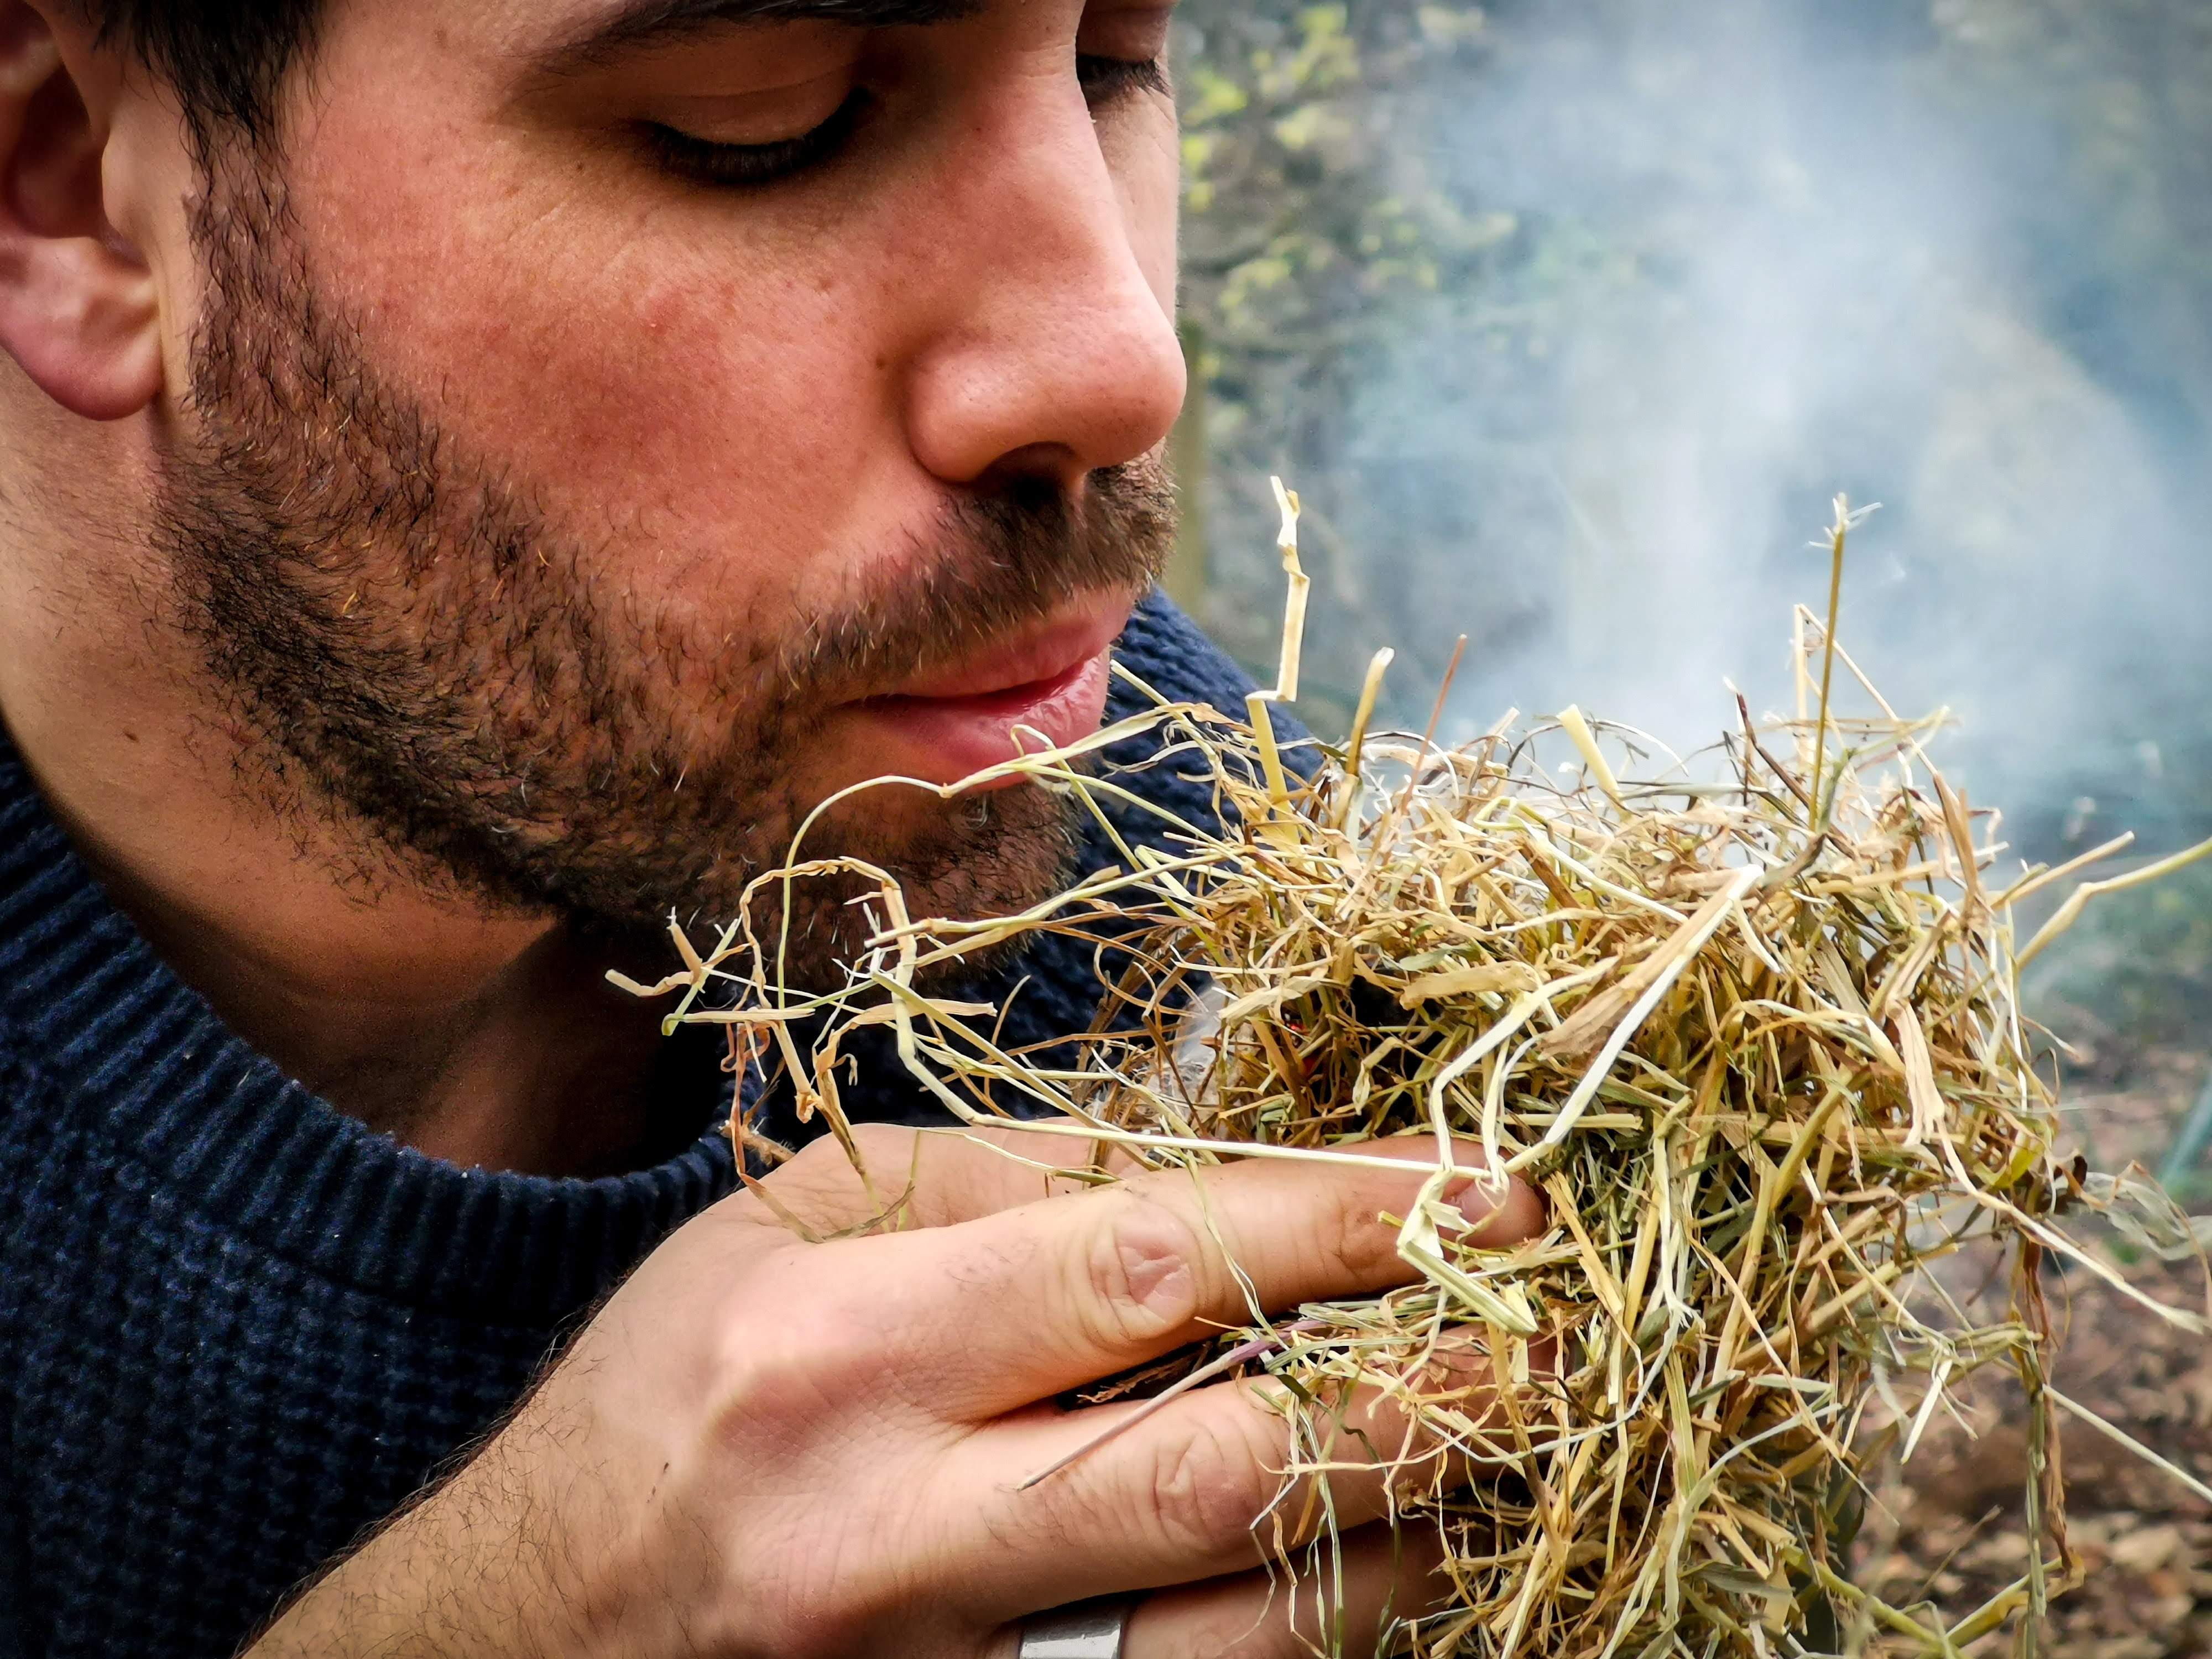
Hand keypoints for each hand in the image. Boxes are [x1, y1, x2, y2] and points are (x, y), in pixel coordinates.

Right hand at [244, 1124, 1542, 1658]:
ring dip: (1402, 1536)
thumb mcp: (794, 1226)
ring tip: (1509, 1446)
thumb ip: (1007, 1184)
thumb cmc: (674, 1395)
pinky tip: (1390, 1564)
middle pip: (1219, 1472)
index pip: (1143, 1268)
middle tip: (1557, 1335)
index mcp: (839, 1350)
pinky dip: (1312, 1638)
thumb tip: (1229, 1169)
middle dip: (1423, 1400)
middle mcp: (888, 1531)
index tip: (1483, 1188)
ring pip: (1236, 1631)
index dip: (1341, 1225)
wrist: (521, 1642)